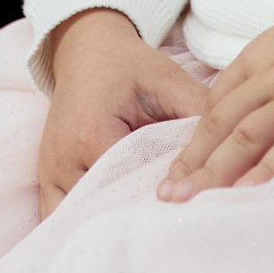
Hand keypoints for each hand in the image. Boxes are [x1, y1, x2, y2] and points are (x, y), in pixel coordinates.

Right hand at [37, 9, 205, 216]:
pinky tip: (111, 216)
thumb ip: (198, 114)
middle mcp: (65, 157)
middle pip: (104, 210)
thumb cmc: (129, 65)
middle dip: (136, 215)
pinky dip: (85, 220)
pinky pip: (59, 214)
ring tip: (140, 214)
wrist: (86, 49)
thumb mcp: (168, 81)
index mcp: (93, 132)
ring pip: (79, 219)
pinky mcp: (46, 176)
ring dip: (107, 222)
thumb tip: (227, 152)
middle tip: (169, 210)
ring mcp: (50, 170)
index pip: (129, 187)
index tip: (184, 195)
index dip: (160, 195)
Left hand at [158, 0, 273, 200]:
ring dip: (218, 168)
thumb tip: (242, 106)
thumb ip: (266, 73)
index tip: (178, 167)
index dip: (193, 139)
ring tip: (195, 196)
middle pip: (222, 122)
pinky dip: (269, 166)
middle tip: (169, 191)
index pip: (215, 102)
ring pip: (249, 133)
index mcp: (260, 55)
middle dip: (193, 159)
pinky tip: (248, 187)